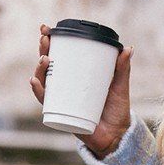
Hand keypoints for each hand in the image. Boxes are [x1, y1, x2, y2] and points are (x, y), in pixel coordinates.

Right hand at [30, 23, 133, 157]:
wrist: (117, 136)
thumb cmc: (117, 110)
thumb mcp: (120, 86)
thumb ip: (122, 68)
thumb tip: (128, 48)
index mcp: (76, 76)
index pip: (60, 56)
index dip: (51, 42)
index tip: (47, 28)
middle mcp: (65, 87)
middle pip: (48, 66)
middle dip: (43, 51)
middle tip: (45, 39)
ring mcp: (61, 100)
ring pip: (44, 82)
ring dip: (39, 69)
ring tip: (45, 60)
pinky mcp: (60, 114)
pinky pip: (45, 102)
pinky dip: (39, 91)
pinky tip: (35, 82)